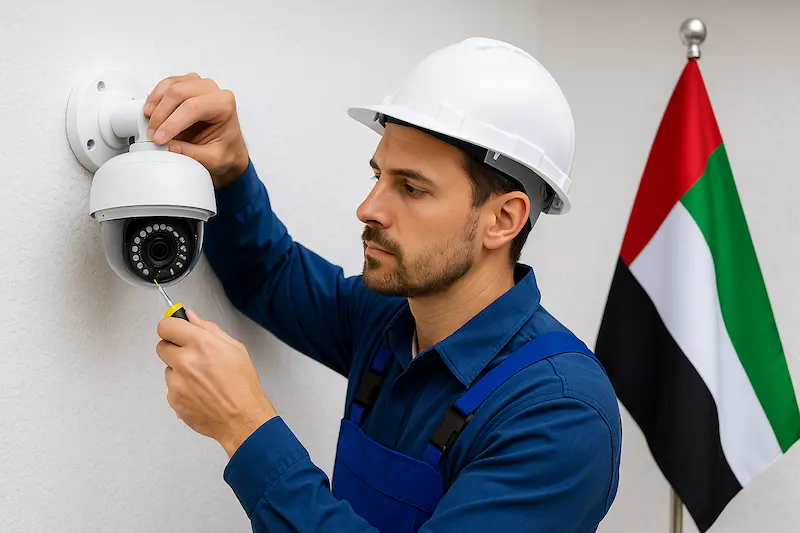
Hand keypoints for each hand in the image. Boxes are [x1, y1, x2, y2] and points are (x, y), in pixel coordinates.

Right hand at [144, 73, 249, 187]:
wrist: (229, 148)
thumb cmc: (226, 150)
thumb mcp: (212, 159)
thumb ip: (191, 153)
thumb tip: (169, 146)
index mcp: (224, 105)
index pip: (193, 107)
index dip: (172, 123)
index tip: (160, 139)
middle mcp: (213, 90)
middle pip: (179, 92)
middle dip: (161, 115)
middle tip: (154, 134)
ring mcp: (199, 85)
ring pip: (170, 85)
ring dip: (156, 103)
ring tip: (150, 123)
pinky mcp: (187, 85)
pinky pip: (167, 85)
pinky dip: (155, 97)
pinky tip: (151, 111)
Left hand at [156, 309, 276, 456]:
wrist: (242, 418)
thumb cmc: (242, 385)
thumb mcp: (234, 348)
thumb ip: (209, 329)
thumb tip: (191, 317)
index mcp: (202, 344)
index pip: (166, 325)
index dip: (171, 326)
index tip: (176, 329)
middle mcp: (185, 362)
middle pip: (161, 345)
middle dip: (174, 347)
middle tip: (191, 355)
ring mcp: (177, 382)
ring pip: (167, 368)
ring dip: (179, 370)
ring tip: (202, 379)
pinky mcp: (173, 399)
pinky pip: (171, 387)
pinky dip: (181, 388)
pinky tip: (200, 392)